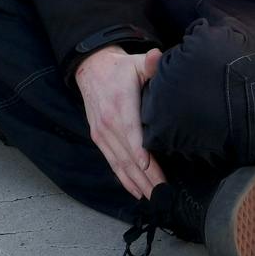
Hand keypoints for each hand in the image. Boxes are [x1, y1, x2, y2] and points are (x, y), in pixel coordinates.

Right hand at [73, 46, 164, 200]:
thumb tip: (156, 56)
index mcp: (119, 106)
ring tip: (153, 198)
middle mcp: (108, 124)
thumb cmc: (120, 68)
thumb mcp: (136, 62)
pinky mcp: (99, 138)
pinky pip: (112, 162)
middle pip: (128, 156)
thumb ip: (149, 63)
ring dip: (137, 183)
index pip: (132, 134)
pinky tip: (136, 191)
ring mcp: (102, 133)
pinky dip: (124, 179)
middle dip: (147, 177)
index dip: (141, 154)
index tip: (152, 171)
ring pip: (120, 164)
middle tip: (163, 194)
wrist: (91, 69)